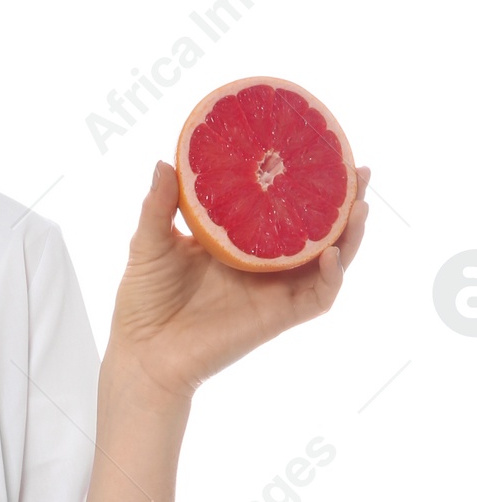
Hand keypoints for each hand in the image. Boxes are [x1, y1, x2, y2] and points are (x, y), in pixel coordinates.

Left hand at [104, 159, 370, 403]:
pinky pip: (318, 297)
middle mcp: (263, 264)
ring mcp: (274, 290)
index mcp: (239, 241)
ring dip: (349, 234)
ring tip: (359, 204)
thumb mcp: (150, 242)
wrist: (142, 352)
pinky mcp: (277, 317)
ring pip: (328, 260)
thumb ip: (159, 204)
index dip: (304, 182)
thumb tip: (165, 161)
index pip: (282, 205)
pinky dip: (331, 276)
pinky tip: (331, 254)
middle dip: (343, 201)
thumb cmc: (143, 300)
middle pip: (316, 229)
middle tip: (359, 171)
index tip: (321, 149)